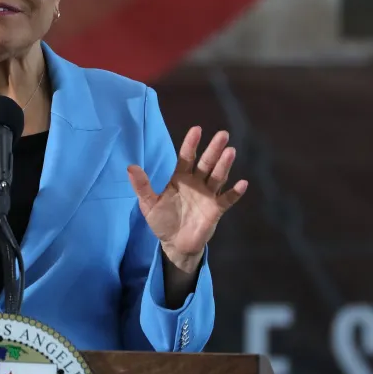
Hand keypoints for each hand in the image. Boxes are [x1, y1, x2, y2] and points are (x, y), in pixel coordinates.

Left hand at [127, 126, 247, 273]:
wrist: (174, 244)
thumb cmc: (162, 221)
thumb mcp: (148, 204)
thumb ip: (142, 186)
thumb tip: (130, 167)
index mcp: (180, 178)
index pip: (186, 157)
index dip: (191, 144)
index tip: (197, 129)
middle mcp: (196, 183)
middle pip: (206, 163)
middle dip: (214, 149)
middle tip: (223, 134)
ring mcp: (207, 195)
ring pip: (217, 177)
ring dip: (224, 165)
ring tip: (230, 151)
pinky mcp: (216, 210)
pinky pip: (227, 199)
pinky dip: (235, 192)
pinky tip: (242, 183)